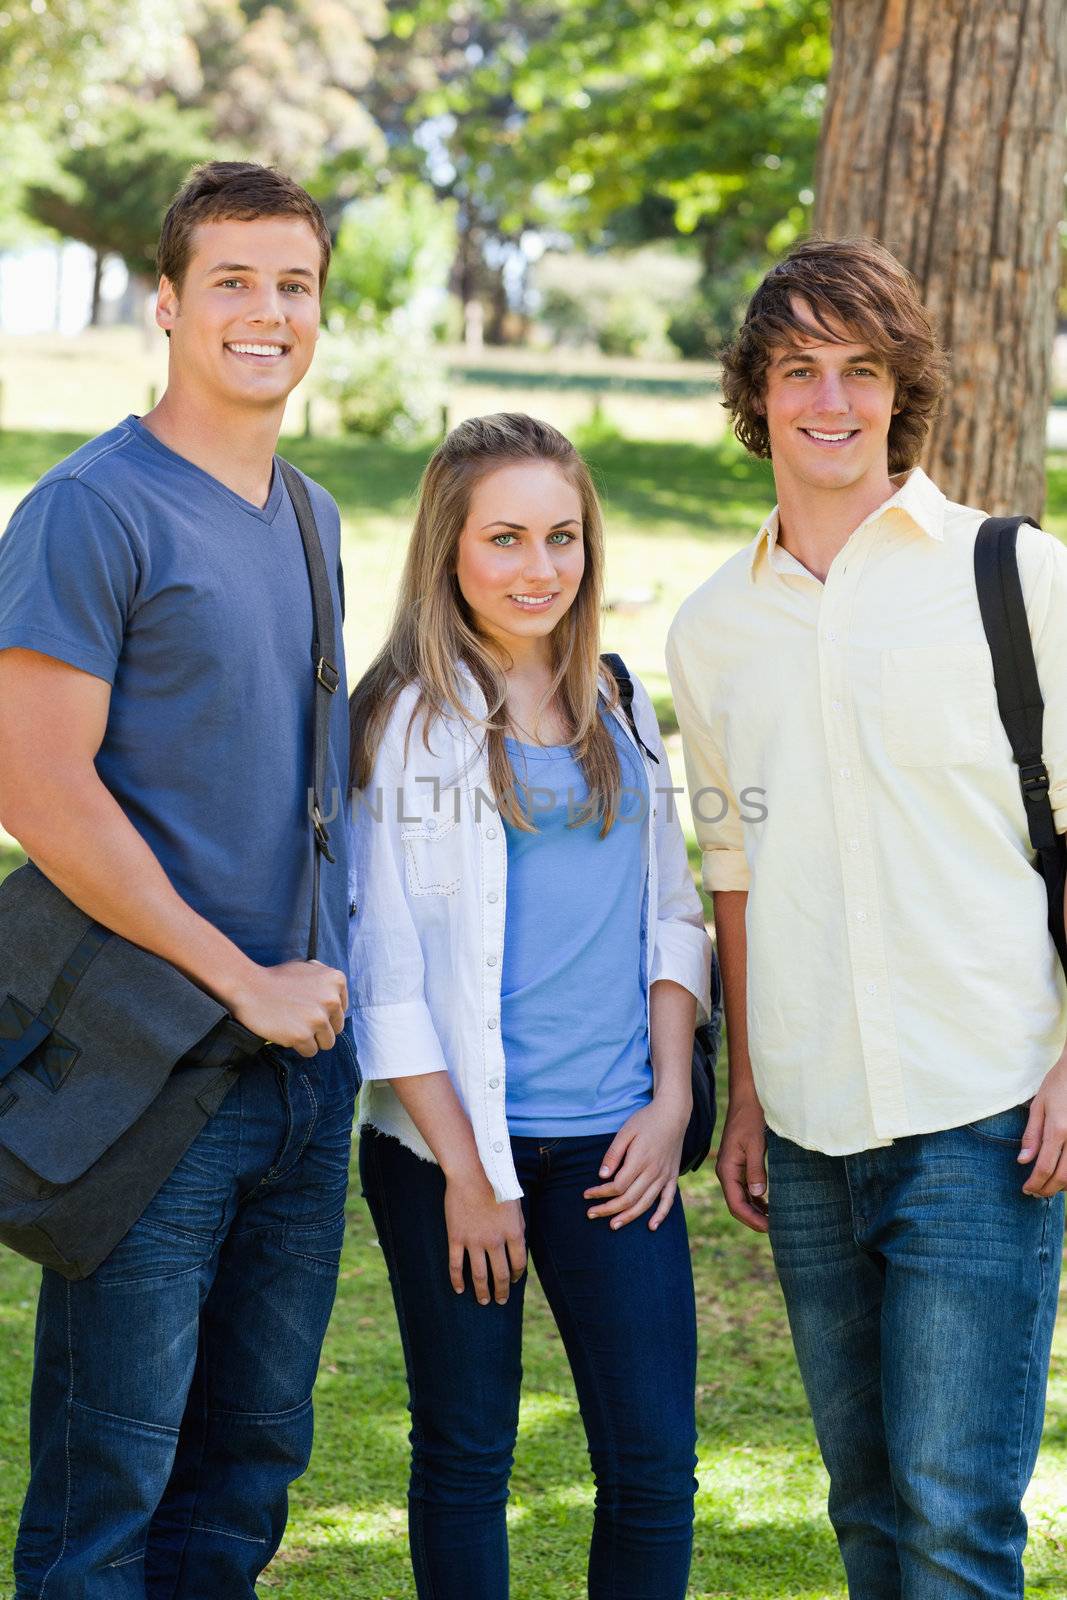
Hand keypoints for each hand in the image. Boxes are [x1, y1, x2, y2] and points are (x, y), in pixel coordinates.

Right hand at [227, 959, 347, 1057]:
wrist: (248, 987)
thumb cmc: (276, 979)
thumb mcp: (307, 968)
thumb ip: (325, 982)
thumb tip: (338, 998)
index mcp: (336, 980)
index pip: (341, 1010)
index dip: (325, 1013)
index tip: (308, 1009)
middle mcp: (331, 999)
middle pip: (337, 1028)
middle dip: (320, 1028)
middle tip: (299, 1019)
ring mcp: (317, 1018)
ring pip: (327, 1043)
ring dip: (311, 1039)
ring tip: (293, 1026)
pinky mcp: (303, 1035)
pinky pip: (310, 1051)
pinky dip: (298, 1046)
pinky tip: (286, 1032)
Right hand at [444, 1171, 526, 1304]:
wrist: (472, 1172)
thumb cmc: (496, 1184)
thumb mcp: (516, 1205)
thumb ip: (518, 1227)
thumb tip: (519, 1247)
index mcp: (513, 1232)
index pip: (519, 1263)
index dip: (517, 1275)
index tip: (514, 1280)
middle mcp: (495, 1241)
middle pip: (500, 1274)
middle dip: (501, 1291)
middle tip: (500, 1300)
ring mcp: (474, 1241)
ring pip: (479, 1275)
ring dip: (482, 1292)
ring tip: (483, 1301)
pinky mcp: (456, 1238)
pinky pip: (456, 1265)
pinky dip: (457, 1280)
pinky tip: (459, 1289)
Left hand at [583, 1097, 689, 1231]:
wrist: (673, 1113)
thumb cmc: (646, 1120)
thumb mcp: (625, 1131)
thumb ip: (614, 1153)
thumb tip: (602, 1175)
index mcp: (640, 1160)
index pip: (617, 1185)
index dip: (600, 1193)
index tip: (587, 1194)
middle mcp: (653, 1172)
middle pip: (629, 1198)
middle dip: (608, 1209)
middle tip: (591, 1214)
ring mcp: (665, 1176)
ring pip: (646, 1203)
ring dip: (629, 1217)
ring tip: (613, 1225)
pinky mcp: (672, 1176)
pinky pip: (668, 1200)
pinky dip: (661, 1215)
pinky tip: (651, 1227)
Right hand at [715, 1094, 767, 1232]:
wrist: (748, 1099)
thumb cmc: (751, 1118)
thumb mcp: (756, 1144)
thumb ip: (756, 1170)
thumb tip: (759, 1194)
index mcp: (727, 1169)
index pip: (736, 1204)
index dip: (752, 1220)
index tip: (770, 1229)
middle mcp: (727, 1172)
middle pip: (738, 1205)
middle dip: (754, 1220)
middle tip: (776, 1230)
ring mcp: (733, 1169)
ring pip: (742, 1198)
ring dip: (756, 1211)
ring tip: (776, 1221)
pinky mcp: (741, 1164)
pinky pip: (746, 1188)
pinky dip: (757, 1199)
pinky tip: (770, 1205)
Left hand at [1019, 1053, 1066, 1196]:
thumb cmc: (1058, 1084)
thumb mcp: (1039, 1106)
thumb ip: (1032, 1135)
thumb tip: (1023, 1160)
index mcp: (1059, 1129)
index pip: (1045, 1167)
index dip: (1035, 1183)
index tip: (1026, 1189)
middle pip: (1064, 1177)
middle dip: (1048, 1189)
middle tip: (1035, 1193)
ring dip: (1063, 1186)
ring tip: (1048, 1186)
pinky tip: (1063, 1174)